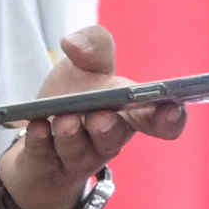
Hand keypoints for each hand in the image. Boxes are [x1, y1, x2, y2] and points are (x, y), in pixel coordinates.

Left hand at [0, 25, 180, 208]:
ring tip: (65, 121)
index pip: (159, 121)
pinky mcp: (47, 165)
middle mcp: (108, 138)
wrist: (37, 124)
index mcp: (129, 112)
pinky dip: (40, 142)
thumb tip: (74, 44)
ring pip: (79, 151)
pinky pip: (45, 156)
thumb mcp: (86, 62)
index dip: (170, 119)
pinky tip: (37, 127)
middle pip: (115, 138)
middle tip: (101, 118)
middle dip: (109, 129)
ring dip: (72, 136)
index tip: (172, 109)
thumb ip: (94, 44)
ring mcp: (78, 156)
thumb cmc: (75, 92)